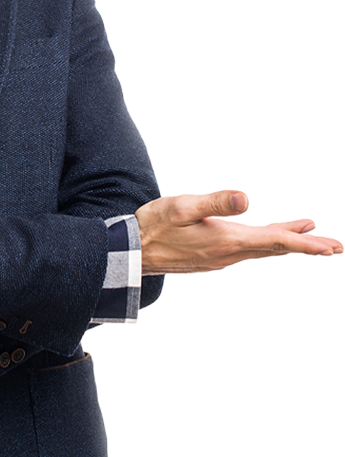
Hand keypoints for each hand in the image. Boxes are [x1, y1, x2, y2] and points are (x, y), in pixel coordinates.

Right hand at [135, 189, 343, 273]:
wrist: (131, 254)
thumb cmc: (154, 225)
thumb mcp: (182, 206)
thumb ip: (214, 201)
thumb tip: (246, 199)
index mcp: (227, 240)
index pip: (276, 241)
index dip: (305, 242)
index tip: (331, 246)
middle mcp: (229, 254)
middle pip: (276, 249)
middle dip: (306, 245)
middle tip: (336, 247)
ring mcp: (221, 258)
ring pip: (263, 249)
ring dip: (288, 242)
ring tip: (310, 233)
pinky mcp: (212, 257)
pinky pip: (249, 250)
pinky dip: (268, 242)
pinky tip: (267, 236)